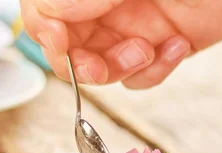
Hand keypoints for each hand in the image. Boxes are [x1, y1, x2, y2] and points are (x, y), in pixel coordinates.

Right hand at [21, 0, 221, 88]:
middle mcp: (107, 3)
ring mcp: (136, 26)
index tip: (58, 40)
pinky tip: (177, 45)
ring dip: (120, 68)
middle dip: (81, 63)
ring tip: (148, 47)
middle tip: (99, 67)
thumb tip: (47, 14)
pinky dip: (156, 71)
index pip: (45, 8)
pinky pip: (143, 76)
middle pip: (69, 46)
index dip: (44, 28)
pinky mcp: (166, 46)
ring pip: (103, 68)